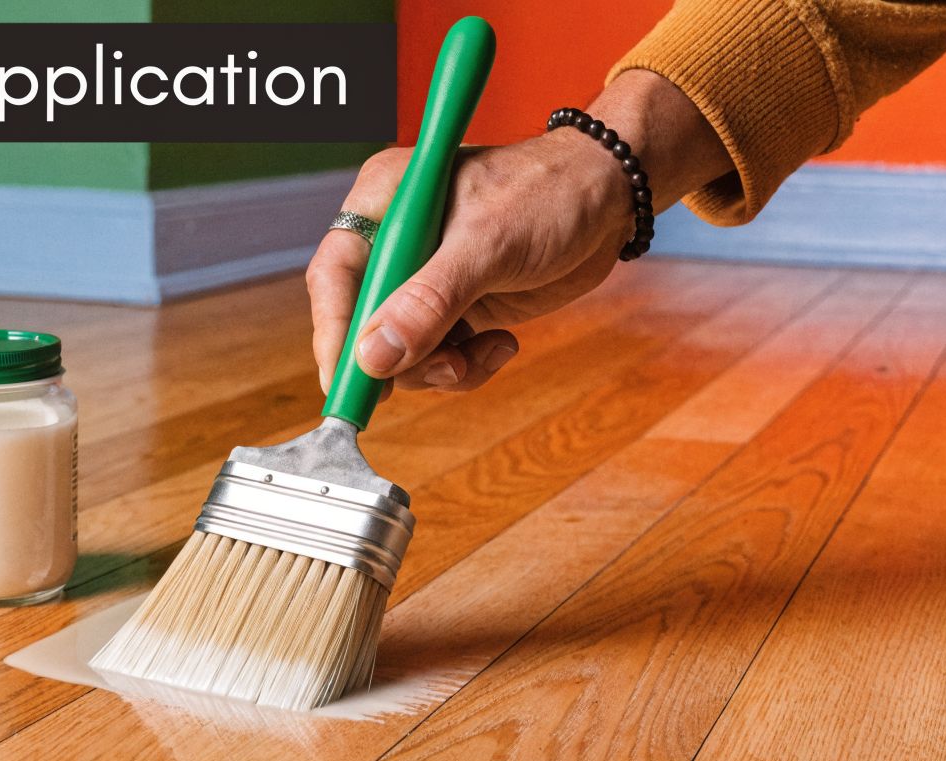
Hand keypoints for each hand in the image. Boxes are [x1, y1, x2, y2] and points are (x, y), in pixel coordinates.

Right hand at [306, 70, 731, 394]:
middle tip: (443, 369)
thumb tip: (375, 356)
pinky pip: (438, 357)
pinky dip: (466, 366)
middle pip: (363, 323)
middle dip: (400, 359)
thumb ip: (429, 301)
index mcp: (384, 203)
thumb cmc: (550, 193)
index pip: (335, 275)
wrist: (610, 198)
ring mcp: (424, 279)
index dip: (335, 331)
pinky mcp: (455, 307)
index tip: (347, 381)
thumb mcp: (488, 244)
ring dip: (440, 368)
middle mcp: (395, 242)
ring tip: (485, 352)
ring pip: (400, 351)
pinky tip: (502, 344)